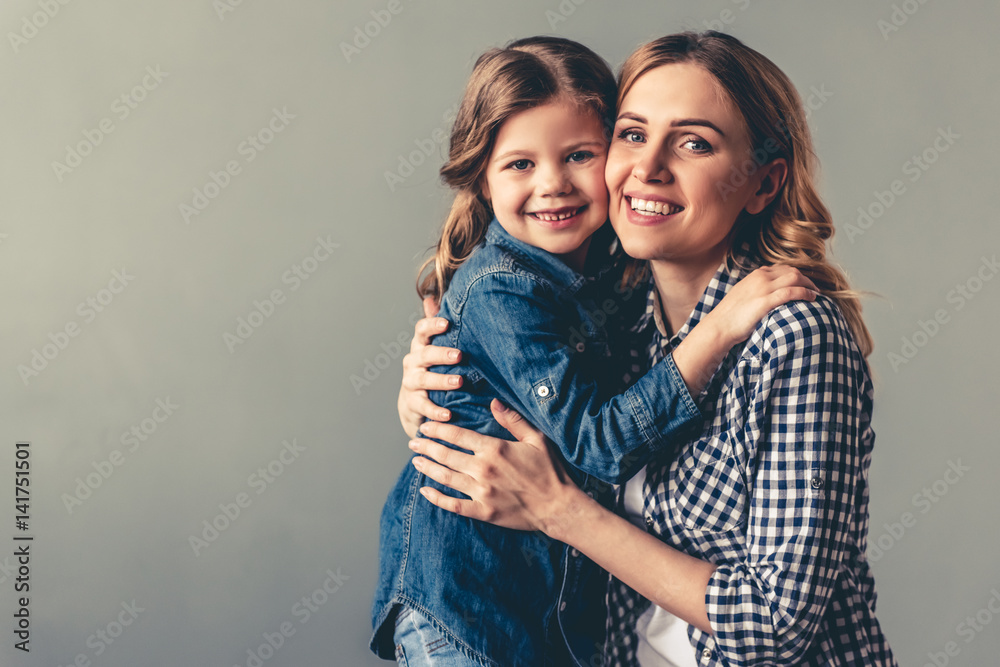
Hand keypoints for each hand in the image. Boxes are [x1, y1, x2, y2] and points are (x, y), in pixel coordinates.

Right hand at [397, 297, 463, 438]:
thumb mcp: (434, 346)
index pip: (422, 330)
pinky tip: (448, 414)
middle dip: (441, 354)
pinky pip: (423, 406)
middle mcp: (413, 362)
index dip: (432, 325)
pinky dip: (435, 411)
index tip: (447, 323)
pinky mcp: (412, 403)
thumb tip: (431, 297)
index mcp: (421, 346)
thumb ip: (435, 325)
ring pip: (423, 380)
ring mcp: (410, 383)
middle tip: (459, 355)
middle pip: (424, 354)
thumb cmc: (431, 368)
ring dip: (441, 381)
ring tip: (459, 382)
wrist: (414, 403)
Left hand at [409, 399, 581, 533]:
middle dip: (427, 446)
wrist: (558, 506)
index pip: (457, 435)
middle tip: (414, 442)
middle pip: (446, 455)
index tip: (426, 426)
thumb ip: (513, 420)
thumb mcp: (536, 439)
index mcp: (494, 449)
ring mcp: (481, 492)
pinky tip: (425, 491)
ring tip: (416, 460)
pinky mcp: (483, 512)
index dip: (438, 430)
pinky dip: (436, 498)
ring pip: (445, 478)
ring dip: (428, 468)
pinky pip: (453, 505)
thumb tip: (494, 402)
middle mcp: (483, 470)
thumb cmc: (550, 470)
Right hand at [704, 264, 817, 344]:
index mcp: (755, 275)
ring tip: (816, 294)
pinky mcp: (766, 301)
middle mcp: (760, 277)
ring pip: (794, 278)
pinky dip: (805, 293)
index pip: (782, 268)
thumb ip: (756, 291)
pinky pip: (791, 292)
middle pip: (792, 271)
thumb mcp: (743, 296)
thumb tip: (767, 296)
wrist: (719, 326)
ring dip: (809, 285)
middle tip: (814, 289)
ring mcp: (763, 288)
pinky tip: (812, 298)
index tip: (804, 284)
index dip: (796, 275)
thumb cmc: (730, 316)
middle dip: (806, 279)